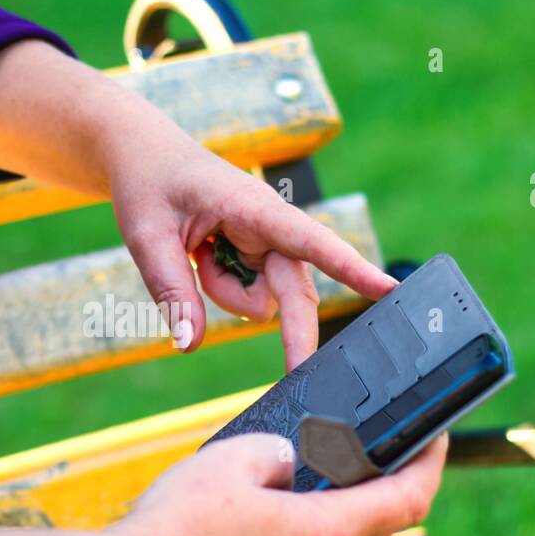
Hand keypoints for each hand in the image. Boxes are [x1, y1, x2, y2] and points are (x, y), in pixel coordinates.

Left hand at [108, 141, 396, 370]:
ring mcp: (265, 245)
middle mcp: (271, 228)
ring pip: (261, 301)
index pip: (311, 240)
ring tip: (194, 251)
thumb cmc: (150, 184)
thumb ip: (170, 289)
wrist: (146, 159)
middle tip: (297, 376)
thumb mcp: (146, 236)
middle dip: (294, 334)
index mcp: (254, 207)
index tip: (389, 289)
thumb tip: (189, 344)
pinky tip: (201, 255)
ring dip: (224, 293)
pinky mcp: (255, 258)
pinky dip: (219, 287)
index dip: (351, 267)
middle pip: (295, 293)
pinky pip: (244, 296)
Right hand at [112, 431, 447, 535]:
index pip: (406, 499)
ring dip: (317, 529)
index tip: (435, 440)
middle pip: (367, 533)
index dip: (429, 464)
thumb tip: (285, 463)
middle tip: (357, 464)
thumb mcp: (231, 455)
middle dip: (372, 496)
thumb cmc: (175, 525)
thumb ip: (276, 452)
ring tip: (281, 497)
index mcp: (321, 533)